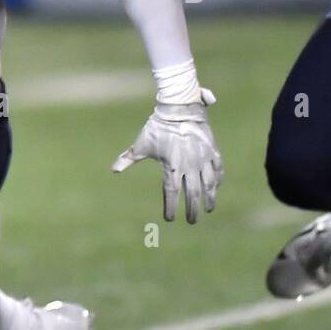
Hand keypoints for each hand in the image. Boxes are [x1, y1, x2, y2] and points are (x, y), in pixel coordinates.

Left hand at [112, 92, 222, 223]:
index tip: (169, 219)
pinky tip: (217, 185)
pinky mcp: (212, 150)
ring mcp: (203, 158)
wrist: (179, 108)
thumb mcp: (141, 145)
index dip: (170, 207)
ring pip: (209, 183)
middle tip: (192, 221)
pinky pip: (218, 168)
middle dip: (193, 209)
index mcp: (171, 167)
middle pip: (193, 193)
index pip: (171, 193)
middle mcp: (189, 165)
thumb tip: (113, 170)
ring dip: (209, 197)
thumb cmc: (157, 128)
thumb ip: (128, 159)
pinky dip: (218, 178)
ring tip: (209, 208)